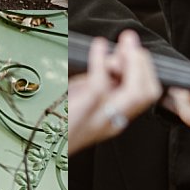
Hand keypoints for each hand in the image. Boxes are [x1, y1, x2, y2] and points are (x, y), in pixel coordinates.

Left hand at [69, 31, 161, 151]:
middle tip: (130, 45)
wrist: (42, 144)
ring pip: (134, 92)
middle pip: (146, 93)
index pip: (147, 94)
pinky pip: (99, 85)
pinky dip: (101, 60)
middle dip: (143, 63)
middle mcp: (113, 121)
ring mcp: (100, 120)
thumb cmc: (61, 120)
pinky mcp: (82, 113)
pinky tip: (98, 47)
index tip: (134, 49)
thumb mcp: (86, 96)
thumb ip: (104, 79)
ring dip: (132, 63)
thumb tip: (116, 56)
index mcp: (117, 117)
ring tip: (122, 47)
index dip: (146, 68)